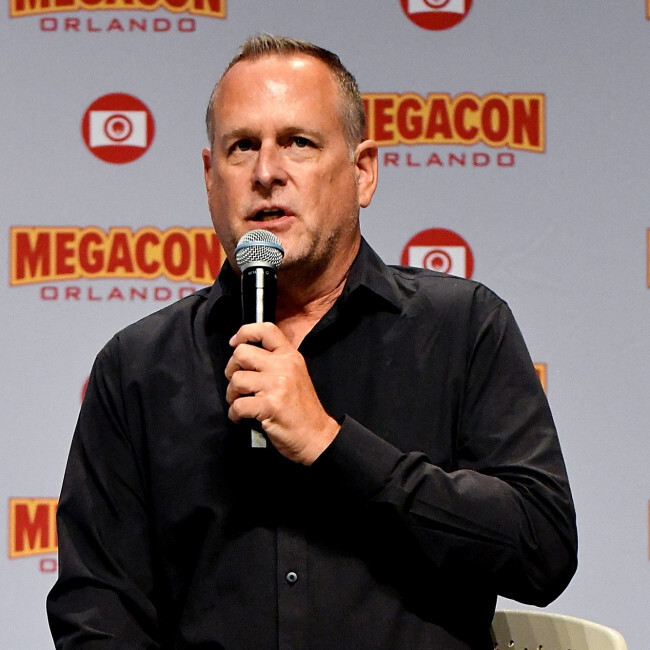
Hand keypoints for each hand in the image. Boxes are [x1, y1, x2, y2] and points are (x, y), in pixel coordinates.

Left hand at [225, 322, 339, 464]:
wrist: (316, 436)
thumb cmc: (302, 409)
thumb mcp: (295, 375)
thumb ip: (275, 361)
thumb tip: (244, 355)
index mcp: (290, 356)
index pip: (266, 329)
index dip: (245, 332)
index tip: (235, 343)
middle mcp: (284, 366)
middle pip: (241, 353)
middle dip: (231, 369)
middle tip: (238, 383)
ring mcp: (277, 385)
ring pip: (237, 380)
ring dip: (232, 395)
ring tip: (241, 402)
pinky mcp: (270, 406)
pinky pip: (238, 405)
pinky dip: (234, 414)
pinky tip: (242, 417)